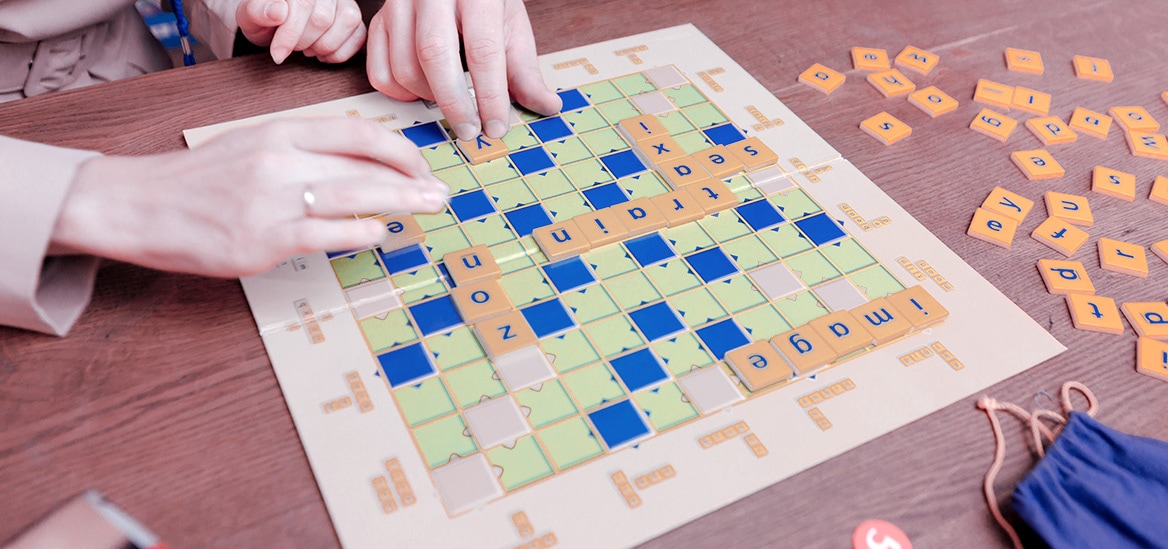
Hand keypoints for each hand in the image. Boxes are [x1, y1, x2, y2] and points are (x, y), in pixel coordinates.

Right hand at [50, 118, 447, 277]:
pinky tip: (378, 234)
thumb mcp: (254, 145)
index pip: (356, 133)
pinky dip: (358, 233)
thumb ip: (304, 152)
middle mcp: (278, 161)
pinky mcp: (262, 240)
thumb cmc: (203, 178)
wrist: (139, 205)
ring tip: (426, 210)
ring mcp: (270, 201)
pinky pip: (324, 234)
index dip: (399, 149)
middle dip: (411, 181)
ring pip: (351, 198)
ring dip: (398, 204)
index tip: (421, 165)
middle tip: (440, 193)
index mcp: (279, 133)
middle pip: (363, 167)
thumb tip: (364, 167)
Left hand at [236, 0, 366, 63]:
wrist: (275, 23)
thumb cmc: (264, 18)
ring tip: (307, 48)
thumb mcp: (250, 16)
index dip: (290, 34)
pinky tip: (322, 53)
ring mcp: (343, 1)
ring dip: (323, 46)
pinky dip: (340, 53)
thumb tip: (278, 10)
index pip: (302, 5)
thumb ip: (257, 11)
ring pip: (347, 23)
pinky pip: (359, 36)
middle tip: (292, 47)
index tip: (278, 54)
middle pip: (323, 18)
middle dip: (303, 42)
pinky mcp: (354, 18)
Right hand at [366, 0, 562, 141]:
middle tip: (471, 131)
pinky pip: (380, 70)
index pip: (482, 50)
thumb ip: (525, 69)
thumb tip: (548, 106)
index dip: (490, 96)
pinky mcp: (378, 21)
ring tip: (451, 102)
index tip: (497, 127)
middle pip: (434, 56)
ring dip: (428, 97)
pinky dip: (400, 93)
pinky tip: (423, 90)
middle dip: (454, 103)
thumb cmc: (483, 2)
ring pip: (403, 66)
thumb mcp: (510, 26)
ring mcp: (399, 5)